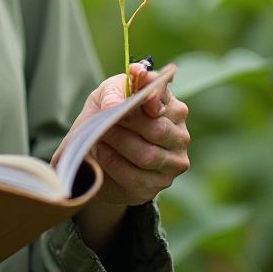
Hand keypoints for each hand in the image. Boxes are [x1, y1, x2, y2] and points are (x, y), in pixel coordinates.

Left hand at [64, 63, 189, 254]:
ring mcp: (174, 160)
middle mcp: (178, 129)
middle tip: (105, 122)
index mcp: (167, 100)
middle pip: (158, 128)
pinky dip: (115, 167)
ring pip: (150, 155)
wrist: (94, 159)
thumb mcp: (101, 99)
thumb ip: (115, 89)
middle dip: (126, 124)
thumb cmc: (101, 120)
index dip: (153, 93)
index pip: (167, 94)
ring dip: (118, 146)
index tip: (138, 92)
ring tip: (100, 140)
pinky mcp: (159, 186)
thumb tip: (128, 85)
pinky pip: (139, 179)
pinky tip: (102, 159)